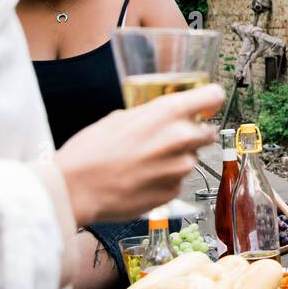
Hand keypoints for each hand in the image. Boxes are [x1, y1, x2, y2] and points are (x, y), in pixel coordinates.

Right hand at [55, 84, 223, 225]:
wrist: (74, 188)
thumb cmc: (90, 151)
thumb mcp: (120, 118)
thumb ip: (151, 116)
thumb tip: (164, 118)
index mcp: (167, 112)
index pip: (213, 96)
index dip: (209, 102)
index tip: (205, 107)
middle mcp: (180, 138)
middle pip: (207, 133)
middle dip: (193, 136)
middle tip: (167, 141)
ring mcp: (179, 168)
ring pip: (190, 159)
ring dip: (175, 161)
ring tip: (143, 164)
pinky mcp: (173, 192)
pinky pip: (177, 182)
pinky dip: (164, 181)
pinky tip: (140, 180)